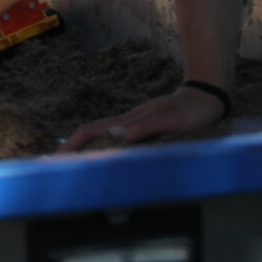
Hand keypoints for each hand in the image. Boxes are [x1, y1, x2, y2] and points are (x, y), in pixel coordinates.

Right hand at [59, 86, 227, 151]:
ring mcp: (134, 126)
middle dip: (72, 149)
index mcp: (129, 122)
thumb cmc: (193, 111)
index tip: (56, 157)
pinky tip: (103, 157)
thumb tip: (116, 134)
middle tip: (54, 165)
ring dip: (85, 150)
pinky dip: (102, 149)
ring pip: (102, 138)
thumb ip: (146, 126)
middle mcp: (127, 123)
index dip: (73, 144)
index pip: (92, 131)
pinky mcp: (142, 130)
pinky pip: (115, 142)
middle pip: (91, 135)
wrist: (206, 97)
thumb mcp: (172, 120)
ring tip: (72, 164)